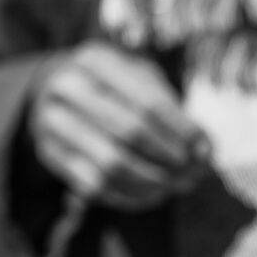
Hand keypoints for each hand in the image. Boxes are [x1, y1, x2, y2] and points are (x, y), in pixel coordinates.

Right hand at [27, 44, 209, 210]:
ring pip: (111, 164)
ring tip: (178, 185)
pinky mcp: (49, 154)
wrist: (54, 88)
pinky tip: (153, 195)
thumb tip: (204, 150)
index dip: (182, 130)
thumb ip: (173, 108)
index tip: (207, 150)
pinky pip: (93, 185)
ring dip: (153, 181)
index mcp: (95, 61)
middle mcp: (66, 88)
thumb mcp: (142, 78)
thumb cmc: (114, 83)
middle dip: (170, 157)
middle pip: (130, 132)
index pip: (148, 103)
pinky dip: (129, 195)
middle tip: (196, 173)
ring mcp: (51, 123)